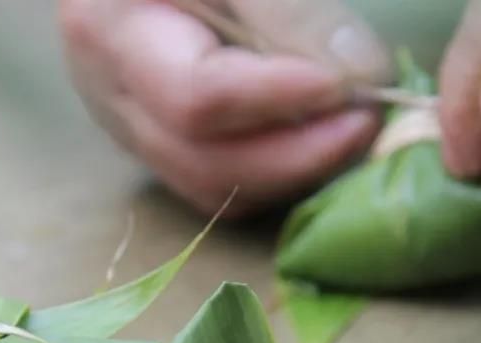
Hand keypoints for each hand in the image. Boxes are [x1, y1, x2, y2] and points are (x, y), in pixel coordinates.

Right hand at [59, 0, 390, 215]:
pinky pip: (218, 180)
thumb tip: (358, 72)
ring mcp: (130, 124)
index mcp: (111, 31)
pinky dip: (276, 171)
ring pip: (213, 186)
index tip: (348, 83)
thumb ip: (286, 7)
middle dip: (297, 155)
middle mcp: (112, 95)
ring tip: (352, 128)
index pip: (195, 97)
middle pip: (203, 164)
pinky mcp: (156, 137)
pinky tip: (318, 136)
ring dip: (293, 171)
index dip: (277, 100)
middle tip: (369, 118)